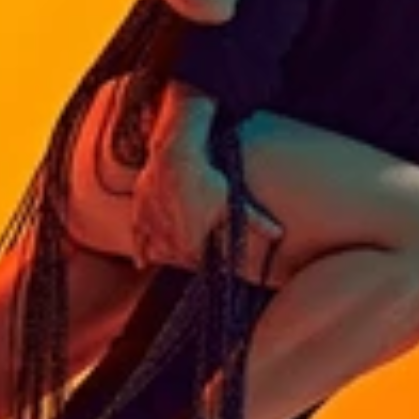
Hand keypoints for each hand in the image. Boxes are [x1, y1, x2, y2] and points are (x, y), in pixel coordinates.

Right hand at [132, 135, 283, 270]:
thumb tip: (280, 233)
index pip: (198, 262)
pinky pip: (137, 240)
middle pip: (178, 256)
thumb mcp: (233, 202)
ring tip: (177, 245)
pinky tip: (142, 263)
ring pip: (159, 250)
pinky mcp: (139, 215)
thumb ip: (256, 222)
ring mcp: (151, 229)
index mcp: (190, 245)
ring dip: (167, 251)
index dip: (206, 257)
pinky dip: (141, 251)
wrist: (177, 155)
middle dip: (187, 252)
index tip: (211, 252)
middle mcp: (168, 241)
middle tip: (196, 243)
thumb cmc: (207, 179)